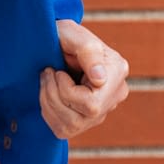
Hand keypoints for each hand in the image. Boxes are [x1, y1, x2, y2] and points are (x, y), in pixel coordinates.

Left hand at [39, 19, 130, 138]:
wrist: (56, 41)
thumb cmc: (63, 35)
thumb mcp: (72, 33)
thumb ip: (88, 51)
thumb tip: (99, 79)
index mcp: (117, 72)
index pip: (91, 104)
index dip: (65, 90)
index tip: (57, 70)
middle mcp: (114, 95)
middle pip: (79, 118)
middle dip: (54, 96)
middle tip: (47, 73)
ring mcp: (102, 111)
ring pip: (70, 126)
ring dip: (48, 102)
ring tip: (47, 80)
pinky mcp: (86, 120)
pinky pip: (63, 130)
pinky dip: (48, 112)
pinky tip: (49, 94)